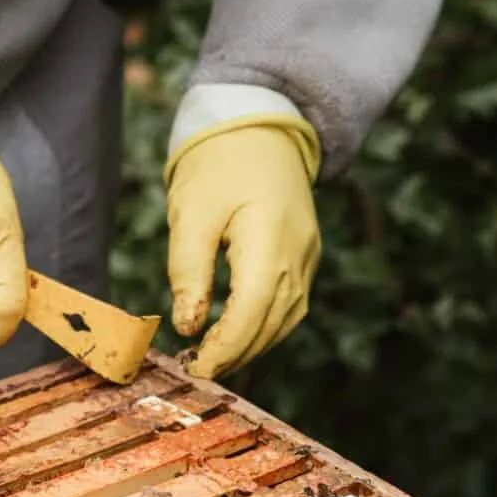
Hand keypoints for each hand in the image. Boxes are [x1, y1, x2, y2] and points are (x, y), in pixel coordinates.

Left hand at [166, 119, 321, 377]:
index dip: (226, 346)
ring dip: (252, 345)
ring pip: (286, 318)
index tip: (195, 368)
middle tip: (196, 370)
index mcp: (270, 237)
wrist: (259, 126)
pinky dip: (265, 326)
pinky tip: (237, 335)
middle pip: (272, 322)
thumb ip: (189, 271)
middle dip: (236, 353)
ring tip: (213, 359)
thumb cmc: (218, 164)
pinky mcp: (305, 255)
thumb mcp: (191, 214)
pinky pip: (291, 304)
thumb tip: (188, 325)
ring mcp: (308, 255)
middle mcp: (299, 252)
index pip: (252, 309)